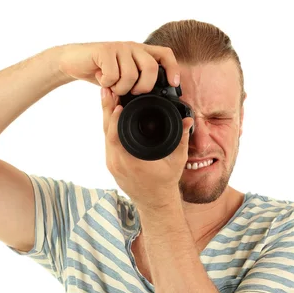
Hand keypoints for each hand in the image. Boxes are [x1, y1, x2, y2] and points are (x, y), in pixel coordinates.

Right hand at [58, 41, 180, 91]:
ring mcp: (119, 47)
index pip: (165, 54)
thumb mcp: (123, 78)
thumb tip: (155, 99)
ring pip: (131, 75)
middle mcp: (133, 47)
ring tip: (112, 85)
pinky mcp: (105, 50)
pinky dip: (107, 83)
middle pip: (151, 68)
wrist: (74, 61)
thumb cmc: (101, 72)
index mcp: (141, 53)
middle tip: (131, 92)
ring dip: (120, 88)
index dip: (173, 69)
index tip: (174, 84)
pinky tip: (101, 79)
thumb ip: (138, 82)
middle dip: (143, 87)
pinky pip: (113, 75)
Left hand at [101, 87, 193, 209]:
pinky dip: (109, 126)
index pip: (115, 136)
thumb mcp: (177, 161)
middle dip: (106, 109)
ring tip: (107, 96)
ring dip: (106, 116)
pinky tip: (110, 113)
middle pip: (106, 131)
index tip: (117, 101)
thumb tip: (188, 119)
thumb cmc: (166, 183)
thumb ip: (182, 139)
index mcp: (130, 162)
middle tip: (107, 89)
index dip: (114, 117)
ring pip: (105, 136)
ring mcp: (112, 164)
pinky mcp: (112, 164)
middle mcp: (117, 163)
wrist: (155, 203)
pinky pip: (108, 142)